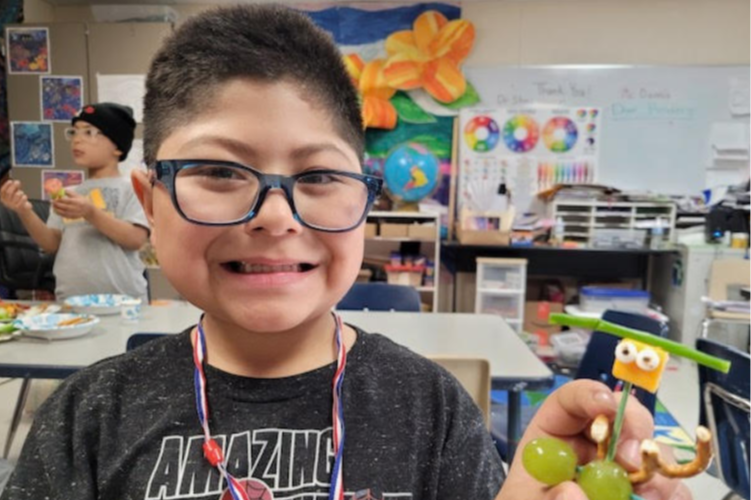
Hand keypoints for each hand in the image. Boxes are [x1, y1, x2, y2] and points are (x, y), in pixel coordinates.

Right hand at [0, 180, 31, 213]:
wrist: (24, 210)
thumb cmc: (18, 200)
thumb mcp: (15, 193)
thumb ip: (15, 187)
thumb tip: (16, 182)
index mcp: (3, 199)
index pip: (2, 191)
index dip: (6, 185)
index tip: (10, 181)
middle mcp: (6, 202)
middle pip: (9, 192)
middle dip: (13, 186)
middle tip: (17, 182)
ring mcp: (12, 205)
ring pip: (17, 195)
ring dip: (20, 192)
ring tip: (22, 193)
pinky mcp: (19, 207)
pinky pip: (22, 199)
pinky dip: (24, 196)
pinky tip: (25, 197)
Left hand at [52, 189, 94, 219]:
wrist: (88, 210)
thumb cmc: (81, 200)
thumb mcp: (77, 195)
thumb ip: (68, 192)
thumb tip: (60, 190)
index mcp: (78, 202)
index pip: (68, 201)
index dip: (60, 200)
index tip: (54, 198)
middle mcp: (77, 208)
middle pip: (65, 207)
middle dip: (57, 204)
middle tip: (51, 202)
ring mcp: (75, 214)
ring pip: (64, 212)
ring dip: (57, 209)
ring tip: (53, 206)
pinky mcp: (73, 217)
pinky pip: (64, 216)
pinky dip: (59, 213)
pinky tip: (55, 210)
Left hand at [498, 380, 691, 499]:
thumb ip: (547, 498)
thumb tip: (574, 493)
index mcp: (555, 436)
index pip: (572, 399)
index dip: (591, 394)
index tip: (607, 405)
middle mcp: (594, 445)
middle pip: (623, 416)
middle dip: (634, 430)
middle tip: (633, 459)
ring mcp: (623, 469)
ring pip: (654, 451)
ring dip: (657, 468)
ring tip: (649, 494)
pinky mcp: (646, 492)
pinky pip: (671, 487)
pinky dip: (671, 494)